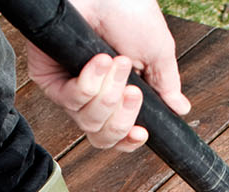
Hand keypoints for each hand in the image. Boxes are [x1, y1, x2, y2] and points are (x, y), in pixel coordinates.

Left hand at [26, 0, 191, 151]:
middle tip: (133, 90)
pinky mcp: (48, 77)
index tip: (142, 133)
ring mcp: (68, 88)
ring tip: (118, 62)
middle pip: (101, 136)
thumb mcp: (157, 52)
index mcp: (116, 94)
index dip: (128, 141)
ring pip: (87, 121)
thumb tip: (180, 109)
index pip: (116, 135)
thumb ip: (166, 85)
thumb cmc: (129, 10)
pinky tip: (99, 60)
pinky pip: (71, 100)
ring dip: (109, 94)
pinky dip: (91, 82)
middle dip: (122, 116)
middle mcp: (90, 96)